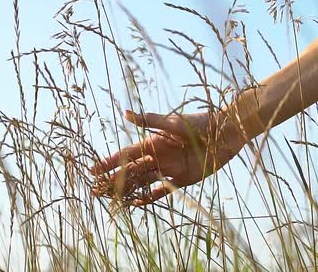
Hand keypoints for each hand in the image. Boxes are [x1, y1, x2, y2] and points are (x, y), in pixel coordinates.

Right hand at [91, 110, 243, 204]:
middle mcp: (158, 156)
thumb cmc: (199, 124)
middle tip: (95, 190)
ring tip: (112, 200)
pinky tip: (137, 203)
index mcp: (153, 142)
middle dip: (113, 179)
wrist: (224, 134)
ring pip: (143, 181)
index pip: (126, 154)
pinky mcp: (182, 179)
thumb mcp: (173, 122)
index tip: (92, 170)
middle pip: (131, 170)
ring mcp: (169, 169)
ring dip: (128, 189)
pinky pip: (162, 190)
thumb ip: (150, 121)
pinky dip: (149, 196)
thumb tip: (126, 113)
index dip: (109, 162)